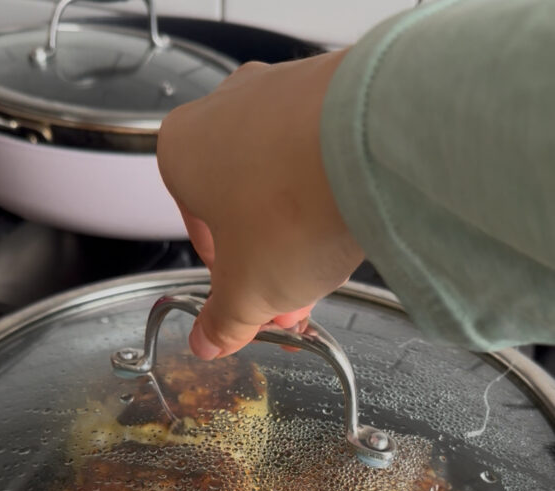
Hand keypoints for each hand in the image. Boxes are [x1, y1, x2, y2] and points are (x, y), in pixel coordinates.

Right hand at [157, 52, 363, 358]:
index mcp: (182, 152)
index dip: (227, 279)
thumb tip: (210, 340)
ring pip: (284, 181)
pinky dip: (333, 191)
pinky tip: (351, 225)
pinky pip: (324, 152)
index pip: (198, 230)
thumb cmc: (293, 204)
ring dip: (302, 234)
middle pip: (244, 207)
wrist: (372, 144)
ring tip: (328, 271)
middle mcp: (225, 109)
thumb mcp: (246, 292)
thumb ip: (222, 321)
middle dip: (269, 264)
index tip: (248, 305)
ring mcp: (282, 90)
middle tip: (293, 302)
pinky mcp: (334, 85)